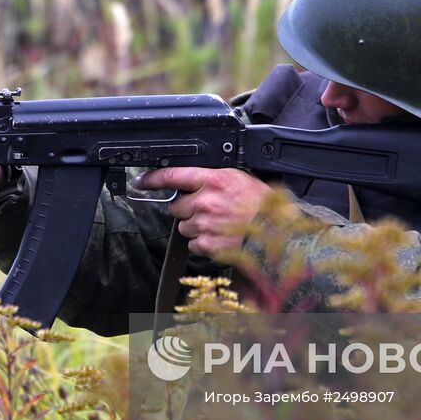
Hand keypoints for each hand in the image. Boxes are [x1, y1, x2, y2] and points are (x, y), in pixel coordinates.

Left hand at [134, 167, 270, 258]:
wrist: (278, 235)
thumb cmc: (264, 208)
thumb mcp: (241, 180)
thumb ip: (216, 179)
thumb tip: (198, 182)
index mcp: (214, 179)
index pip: (174, 174)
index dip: (154, 178)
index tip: (142, 181)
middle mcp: (205, 200)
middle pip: (176, 207)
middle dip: (187, 210)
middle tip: (208, 212)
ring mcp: (204, 224)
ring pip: (184, 227)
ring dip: (196, 228)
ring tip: (219, 227)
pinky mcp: (206, 244)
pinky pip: (193, 245)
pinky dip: (204, 244)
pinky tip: (221, 239)